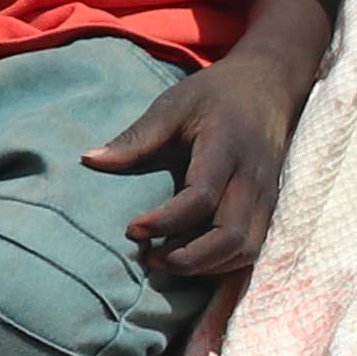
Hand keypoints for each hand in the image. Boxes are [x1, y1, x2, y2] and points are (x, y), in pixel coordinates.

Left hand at [91, 44, 305, 278]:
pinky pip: (250, 251)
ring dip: (205, 267)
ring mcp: (265, 198)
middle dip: (189, 258)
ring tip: (165, 260)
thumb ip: (136, 138)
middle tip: (149, 257)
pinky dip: (221, 266)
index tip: (131, 229)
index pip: (201, 197)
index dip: (166, 221)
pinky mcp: (268, 210)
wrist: (267, 88)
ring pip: (245, 251)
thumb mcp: (173, 106)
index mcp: (226, 149)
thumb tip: (88, 161)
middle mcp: (252, 179)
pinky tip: (190, 261)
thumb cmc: (214, 97)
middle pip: (231, 237)